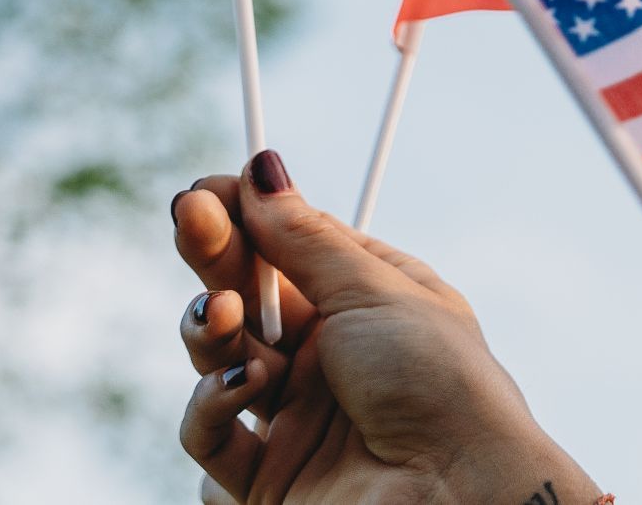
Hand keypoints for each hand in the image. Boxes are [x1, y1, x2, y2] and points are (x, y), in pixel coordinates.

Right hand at [172, 151, 594, 504]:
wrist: (454, 492)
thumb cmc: (438, 382)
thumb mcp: (375, 291)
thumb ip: (304, 240)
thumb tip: (260, 169)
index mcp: (366, 304)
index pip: (291, 250)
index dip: (247, 216)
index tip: (206, 186)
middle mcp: (328, 359)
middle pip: (247, 299)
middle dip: (214, 255)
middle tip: (187, 213)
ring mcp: (296, 419)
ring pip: (215, 364)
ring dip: (208, 332)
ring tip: (226, 317)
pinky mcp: (268, 480)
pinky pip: (210, 442)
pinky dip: (210, 409)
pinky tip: (241, 388)